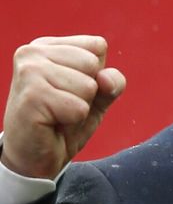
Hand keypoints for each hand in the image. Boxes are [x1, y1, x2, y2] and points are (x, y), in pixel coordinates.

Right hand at [1, 35, 125, 178]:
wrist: (35, 158)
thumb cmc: (64, 121)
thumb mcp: (98, 97)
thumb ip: (112, 82)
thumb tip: (106, 78)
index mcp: (48, 45)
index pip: (98, 46)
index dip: (96, 74)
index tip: (71, 89)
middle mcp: (32, 52)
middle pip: (93, 63)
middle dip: (88, 91)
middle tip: (62, 105)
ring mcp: (29, 72)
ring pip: (88, 86)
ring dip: (79, 107)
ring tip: (56, 113)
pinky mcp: (31, 96)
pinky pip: (79, 108)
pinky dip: (73, 120)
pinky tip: (50, 123)